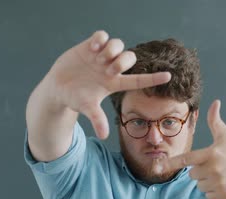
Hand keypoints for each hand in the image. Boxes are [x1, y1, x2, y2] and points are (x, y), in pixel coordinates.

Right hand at [40, 30, 171, 138]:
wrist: (57, 88)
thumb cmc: (74, 99)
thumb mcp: (86, 108)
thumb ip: (97, 119)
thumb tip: (104, 136)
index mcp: (114, 83)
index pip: (138, 80)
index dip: (153, 78)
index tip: (169, 76)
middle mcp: (111, 68)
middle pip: (129, 58)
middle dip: (123, 61)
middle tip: (108, 70)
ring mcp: (100, 56)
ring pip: (118, 44)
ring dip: (112, 50)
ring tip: (98, 59)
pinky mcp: (89, 47)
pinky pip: (102, 36)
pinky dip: (100, 39)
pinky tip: (92, 48)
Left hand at [160, 100, 225, 198]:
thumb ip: (215, 121)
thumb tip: (215, 102)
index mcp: (211, 153)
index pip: (186, 159)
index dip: (170, 162)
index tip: (157, 166)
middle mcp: (213, 169)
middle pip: (192, 174)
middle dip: (201, 171)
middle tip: (218, 166)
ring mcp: (219, 183)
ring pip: (200, 186)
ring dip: (208, 182)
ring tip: (224, 175)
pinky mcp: (224, 195)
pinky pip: (208, 196)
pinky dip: (215, 192)